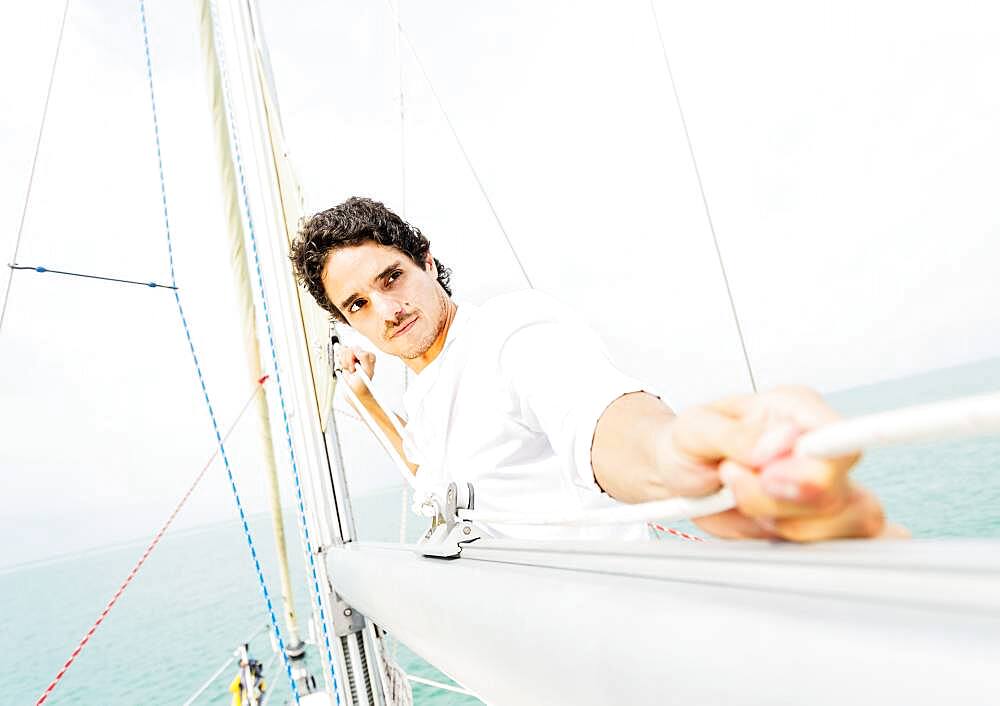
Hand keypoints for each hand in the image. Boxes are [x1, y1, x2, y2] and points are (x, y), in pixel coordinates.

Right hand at [333, 343, 375, 399]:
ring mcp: (353, 356)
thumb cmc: (362, 384)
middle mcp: (361, 354)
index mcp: (369, 356)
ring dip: (344, 362)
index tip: (354, 368)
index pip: (356, 349)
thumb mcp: (366, 372)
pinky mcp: (346, 358)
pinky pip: (339, 353)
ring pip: (343, 351)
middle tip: (352, 370)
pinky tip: (344, 368)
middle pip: (348, 349)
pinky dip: (339, 361)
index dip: (352, 359)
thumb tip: (361, 351)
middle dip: (347, 361)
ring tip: (349, 370)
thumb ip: (365, 359)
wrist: (354, 391)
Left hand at [668, 385, 897, 540]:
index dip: (815, 465)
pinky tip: (752, 521)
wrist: (677, 472)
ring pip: (838, 523)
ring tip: (736, 497)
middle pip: (839, 489)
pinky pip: (824, 546)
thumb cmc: (689, 442)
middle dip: (779, 501)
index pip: (840, 436)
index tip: (768, 474)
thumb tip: (780, 441)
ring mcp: (821, 488)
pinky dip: (780, 541)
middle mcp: (817, 448)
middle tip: (734, 483)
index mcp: (796, 411)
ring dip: (777, 521)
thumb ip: (737, 434)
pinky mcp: (814, 522)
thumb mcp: (696, 428)